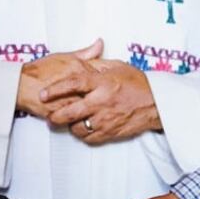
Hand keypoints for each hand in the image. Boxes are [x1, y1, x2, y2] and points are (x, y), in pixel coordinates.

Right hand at [16, 39, 102, 117]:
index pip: (102, 75)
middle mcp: (77, 85)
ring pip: (90, 109)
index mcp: (79, 69)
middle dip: (104, 98)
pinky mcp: (62, 113)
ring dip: (94, 111)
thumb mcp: (63, 56)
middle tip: (108, 101)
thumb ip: (85, 53)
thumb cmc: (40, 70)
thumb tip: (100, 44)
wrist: (21, 85)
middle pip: (99, 94)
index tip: (111, 84)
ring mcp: (70, 100)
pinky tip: (84, 119)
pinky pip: (77, 119)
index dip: (107, 81)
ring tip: (97, 112)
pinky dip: (81, 120)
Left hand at [43, 59, 159, 143]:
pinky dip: (83, 135)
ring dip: (69, 126)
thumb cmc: (137, 83)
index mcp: (103, 83)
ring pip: (78, 129)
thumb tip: (80, 60)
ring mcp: (107, 119)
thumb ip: (96, 64)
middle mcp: (102, 101)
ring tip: (67, 123)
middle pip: (71, 112)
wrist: (157, 103)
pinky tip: (82, 129)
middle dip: (55, 116)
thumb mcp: (117, 66)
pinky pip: (90, 138)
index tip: (42, 94)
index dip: (55, 90)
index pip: (73, 84)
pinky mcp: (111, 132)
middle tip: (49, 116)